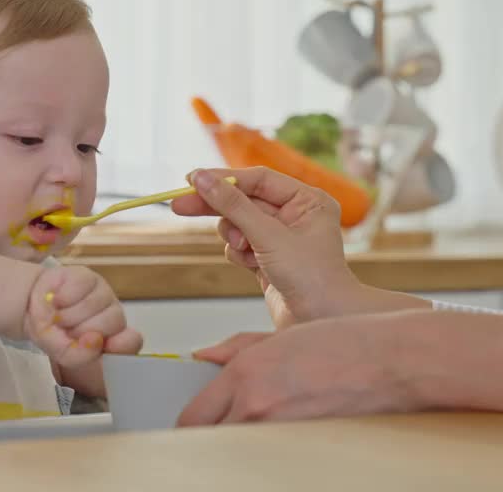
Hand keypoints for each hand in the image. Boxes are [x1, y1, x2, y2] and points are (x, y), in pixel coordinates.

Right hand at [24, 266, 142, 366]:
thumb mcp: (58, 351)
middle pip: (113, 323)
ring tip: (58, 317)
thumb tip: (94, 343)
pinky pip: (81, 287)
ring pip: (95, 305)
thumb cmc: (51, 330)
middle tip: (66, 331)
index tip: (99, 344)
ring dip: (69, 316)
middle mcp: (112, 314)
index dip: (121, 344)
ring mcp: (102, 293)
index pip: (132, 341)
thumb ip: (75, 355)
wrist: (32, 305)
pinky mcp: (88, 276)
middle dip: (82, 330)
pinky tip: (57, 301)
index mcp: (112, 338)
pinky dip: (64, 298)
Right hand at [172, 167, 360, 325]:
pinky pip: (240, 246)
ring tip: (244, 250)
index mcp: (307, 201)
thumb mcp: (269, 236)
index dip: (224, 179)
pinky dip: (238, 254)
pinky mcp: (267, 259)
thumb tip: (202, 179)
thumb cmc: (312, 278)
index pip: (258, 180)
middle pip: (243, 200)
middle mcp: (296, 216)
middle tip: (180, 205)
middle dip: (216, 206)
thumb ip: (233, 206)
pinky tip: (250, 265)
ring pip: (238, 224)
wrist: (321, 323)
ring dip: (233, 236)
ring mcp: (280, 239)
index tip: (192, 180)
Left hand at [177, 311, 502, 426]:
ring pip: (238, 453)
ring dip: (242, 448)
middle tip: (221, 438)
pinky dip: (272, 456)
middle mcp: (254, 404)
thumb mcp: (286, 337)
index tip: (195, 429)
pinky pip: (273, 460)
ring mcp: (279, 431)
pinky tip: (287, 441)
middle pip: (208, 442)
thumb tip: (205, 358)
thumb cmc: (348, 343)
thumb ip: (239, 350)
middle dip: (210, 441)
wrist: (397, 360)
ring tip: (264, 431)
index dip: (189, 428)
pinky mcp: (305, 449)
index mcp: (245, 373)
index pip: (192, 418)